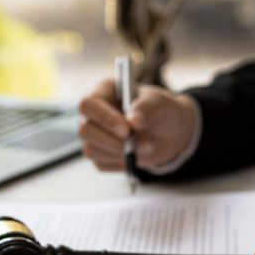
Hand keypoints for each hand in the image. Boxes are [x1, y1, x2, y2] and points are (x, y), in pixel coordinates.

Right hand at [77, 79, 198, 171]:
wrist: (168, 132)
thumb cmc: (161, 110)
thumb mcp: (160, 103)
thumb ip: (147, 108)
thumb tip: (133, 121)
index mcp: (102, 91)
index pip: (88, 104)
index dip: (104, 118)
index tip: (126, 130)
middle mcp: (92, 113)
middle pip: (85, 130)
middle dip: (112, 141)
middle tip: (135, 146)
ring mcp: (92, 134)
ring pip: (91, 150)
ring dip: (119, 153)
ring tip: (146, 147)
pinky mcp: (98, 153)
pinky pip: (101, 163)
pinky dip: (121, 162)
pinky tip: (137, 154)